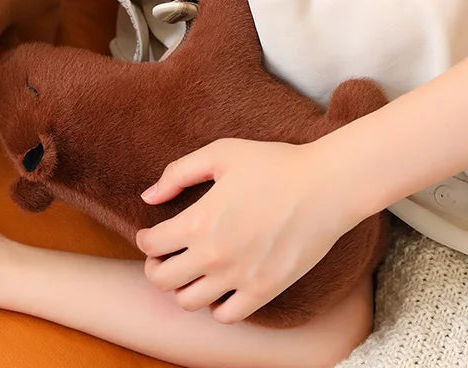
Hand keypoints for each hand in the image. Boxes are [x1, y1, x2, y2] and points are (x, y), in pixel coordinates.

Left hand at [135, 138, 353, 323]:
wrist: (324, 187)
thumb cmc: (271, 164)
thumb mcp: (219, 154)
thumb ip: (177, 174)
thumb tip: (148, 197)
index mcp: (199, 220)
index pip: (151, 244)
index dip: (145, 239)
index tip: (152, 233)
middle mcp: (214, 255)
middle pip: (162, 281)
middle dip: (156, 267)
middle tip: (163, 256)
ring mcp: (240, 277)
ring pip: (189, 302)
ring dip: (182, 288)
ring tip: (190, 270)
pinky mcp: (265, 291)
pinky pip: (226, 316)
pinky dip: (215, 305)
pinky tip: (219, 285)